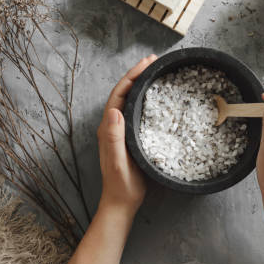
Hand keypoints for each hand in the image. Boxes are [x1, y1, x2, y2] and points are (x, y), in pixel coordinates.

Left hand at [97, 54, 156, 213]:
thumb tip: (115, 111)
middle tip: (154, 60)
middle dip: (137, 74)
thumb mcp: (118, 162)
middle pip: (124, 92)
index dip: (132, 76)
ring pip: (129, 100)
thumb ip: (113, 138)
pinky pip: (136, 111)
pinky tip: (156, 97)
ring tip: (155, 72)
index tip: (146, 63)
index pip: (119, 94)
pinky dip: (145, 98)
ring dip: (140, 84)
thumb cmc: (121, 185)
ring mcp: (120, 131)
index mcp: (108, 128)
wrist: (121, 203)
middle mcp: (112, 126)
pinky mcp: (129, 138)